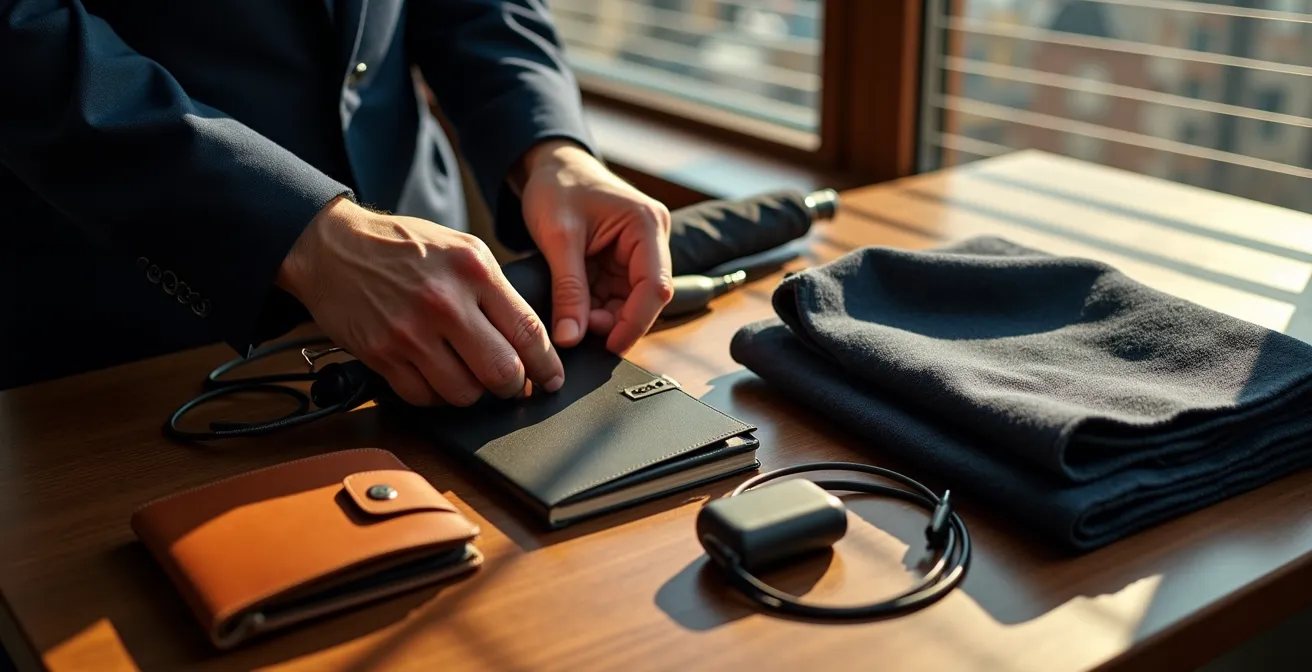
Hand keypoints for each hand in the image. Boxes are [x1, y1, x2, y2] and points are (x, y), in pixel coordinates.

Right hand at [276, 197, 563, 406]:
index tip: (551, 378)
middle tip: (512, 384)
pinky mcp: (381, 354)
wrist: (333, 247)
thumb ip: (496, 290)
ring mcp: (410, 332)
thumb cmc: (403, 248)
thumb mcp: (461, 249)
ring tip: (468, 375)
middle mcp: (445, 302)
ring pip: (464, 393)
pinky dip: (436, 395)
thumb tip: (531, 339)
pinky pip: (424, 397)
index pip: (527, 331)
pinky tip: (435, 375)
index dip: (546, 364)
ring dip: (473, 392)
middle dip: (513, 386)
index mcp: (473, 270)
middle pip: (501, 371)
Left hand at [517, 140, 673, 354]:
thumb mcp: (558, 238)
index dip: (635, 322)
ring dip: (603, 316)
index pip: (655, 287)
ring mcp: (639, 251)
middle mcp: (651, 239)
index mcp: (646, 225)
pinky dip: (595, 307)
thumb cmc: (557, 186)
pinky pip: (616, 295)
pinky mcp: (623, 261)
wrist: (549, 166)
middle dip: (615, 321)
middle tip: (579, 331)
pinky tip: (576, 309)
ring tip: (572, 318)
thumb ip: (568, 290)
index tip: (609, 346)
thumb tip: (571, 338)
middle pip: (646, 298)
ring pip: (630, 301)